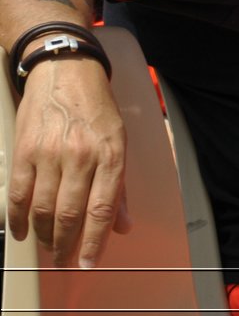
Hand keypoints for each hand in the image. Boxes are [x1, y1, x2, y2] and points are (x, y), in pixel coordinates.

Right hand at [8, 58, 129, 268]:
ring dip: (43, 235)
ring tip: (47, 247)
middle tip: (63, 261)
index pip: (102, 208)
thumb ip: (121, 187)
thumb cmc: (97, 109)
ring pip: (43, 209)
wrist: (66, 73)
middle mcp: (81, 156)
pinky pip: (19, 194)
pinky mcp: (24, 151)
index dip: (95, 241)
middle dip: (66, 245)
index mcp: (111, 155)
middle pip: (69, 214)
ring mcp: (50, 154)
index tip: (88, 263)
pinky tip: (21, 232)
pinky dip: (17, 219)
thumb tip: (123, 226)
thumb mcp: (119, 142)